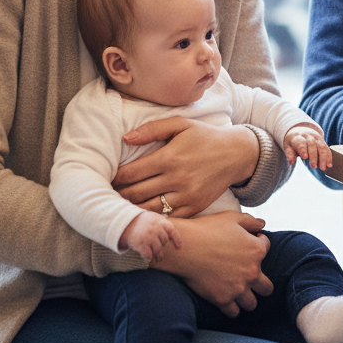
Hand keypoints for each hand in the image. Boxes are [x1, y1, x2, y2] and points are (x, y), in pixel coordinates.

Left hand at [114, 118, 258, 217]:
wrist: (236, 154)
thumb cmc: (205, 136)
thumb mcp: (181, 124)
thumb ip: (152, 129)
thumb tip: (125, 138)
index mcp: (169, 157)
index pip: (131, 173)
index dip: (114, 177)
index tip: (105, 178)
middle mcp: (177, 178)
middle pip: (136, 194)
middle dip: (117, 195)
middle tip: (106, 195)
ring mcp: (186, 196)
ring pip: (149, 209)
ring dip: (131, 209)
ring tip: (120, 206)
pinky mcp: (195, 207)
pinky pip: (167, 218)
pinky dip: (152, 218)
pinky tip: (143, 214)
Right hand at [119, 209, 182, 261]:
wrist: (123, 222)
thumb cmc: (140, 220)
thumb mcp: (152, 217)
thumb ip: (161, 223)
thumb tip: (171, 233)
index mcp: (159, 221)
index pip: (172, 230)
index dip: (177, 239)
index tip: (179, 247)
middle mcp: (155, 229)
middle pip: (164, 241)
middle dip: (162, 245)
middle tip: (160, 249)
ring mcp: (148, 237)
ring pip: (158, 250)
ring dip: (158, 255)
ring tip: (158, 257)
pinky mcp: (140, 244)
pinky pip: (148, 255)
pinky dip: (148, 257)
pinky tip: (147, 257)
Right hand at [155, 210, 273, 316]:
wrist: (185, 248)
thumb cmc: (207, 229)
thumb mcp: (232, 218)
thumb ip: (250, 221)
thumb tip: (262, 224)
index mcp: (256, 250)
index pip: (266, 248)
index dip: (258, 243)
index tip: (248, 244)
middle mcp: (252, 272)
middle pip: (266, 288)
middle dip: (262, 283)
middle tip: (251, 279)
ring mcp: (238, 288)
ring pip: (252, 303)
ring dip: (248, 299)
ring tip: (240, 294)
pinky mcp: (222, 300)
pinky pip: (234, 312)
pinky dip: (232, 308)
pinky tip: (228, 301)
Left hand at [283, 125, 332, 169]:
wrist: (301, 129)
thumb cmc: (293, 142)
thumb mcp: (288, 146)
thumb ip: (289, 154)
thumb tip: (292, 162)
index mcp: (297, 136)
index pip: (300, 142)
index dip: (303, 149)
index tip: (305, 157)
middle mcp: (308, 136)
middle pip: (312, 145)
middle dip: (314, 156)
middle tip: (314, 166)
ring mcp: (316, 138)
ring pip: (321, 146)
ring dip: (323, 158)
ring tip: (323, 168)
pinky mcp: (322, 141)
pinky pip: (326, 148)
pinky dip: (328, 156)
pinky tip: (329, 165)